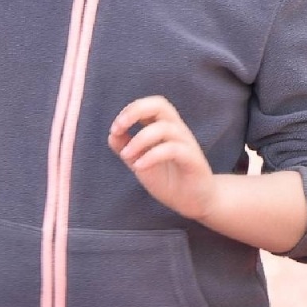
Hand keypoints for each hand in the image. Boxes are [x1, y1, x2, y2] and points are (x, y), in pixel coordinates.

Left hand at [108, 96, 215, 221]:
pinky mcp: (193, 161)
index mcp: (164, 128)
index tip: (115, 129)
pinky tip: (139, 167)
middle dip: (135, 111)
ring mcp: (186, 144)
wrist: (194, 202)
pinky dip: (151, 156)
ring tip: (127, 156)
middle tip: (118, 128)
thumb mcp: (141, 162)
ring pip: (164, 128)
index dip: (130, 111)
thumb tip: (112, 134)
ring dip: (139, 139)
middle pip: (160, 104)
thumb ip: (126, 148)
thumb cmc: (169, 180)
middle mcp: (177, 131)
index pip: (150, 105)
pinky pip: (173, 149)